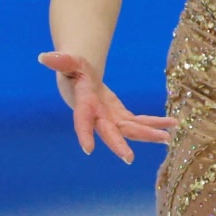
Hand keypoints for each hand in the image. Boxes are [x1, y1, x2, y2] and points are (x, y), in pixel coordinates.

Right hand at [37, 51, 178, 163]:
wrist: (82, 80)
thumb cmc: (74, 70)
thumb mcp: (70, 62)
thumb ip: (61, 60)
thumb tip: (43, 57)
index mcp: (84, 104)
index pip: (82, 120)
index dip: (84, 133)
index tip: (87, 149)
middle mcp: (98, 117)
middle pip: (109, 132)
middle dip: (118, 145)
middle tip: (129, 158)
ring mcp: (112, 119)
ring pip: (131, 130)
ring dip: (148, 134)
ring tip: (167, 137)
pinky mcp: (122, 117)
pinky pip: (141, 122)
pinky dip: (156, 123)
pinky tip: (172, 125)